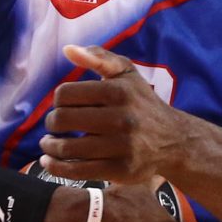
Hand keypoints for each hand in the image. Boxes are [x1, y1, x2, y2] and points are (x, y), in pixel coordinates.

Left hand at [40, 45, 183, 182]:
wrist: (174, 140)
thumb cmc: (141, 102)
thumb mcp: (127, 73)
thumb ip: (99, 57)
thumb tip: (68, 49)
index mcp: (118, 91)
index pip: (65, 94)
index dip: (58, 100)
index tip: (62, 106)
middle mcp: (121, 118)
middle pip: (63, 120)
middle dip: (51, 123)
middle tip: (53, 126)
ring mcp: (122, 146)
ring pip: (67, 148)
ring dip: (49, 147)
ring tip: (48, 144)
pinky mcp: (121, 170)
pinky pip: (78, 171)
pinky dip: (56, 167)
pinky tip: (48, 162)